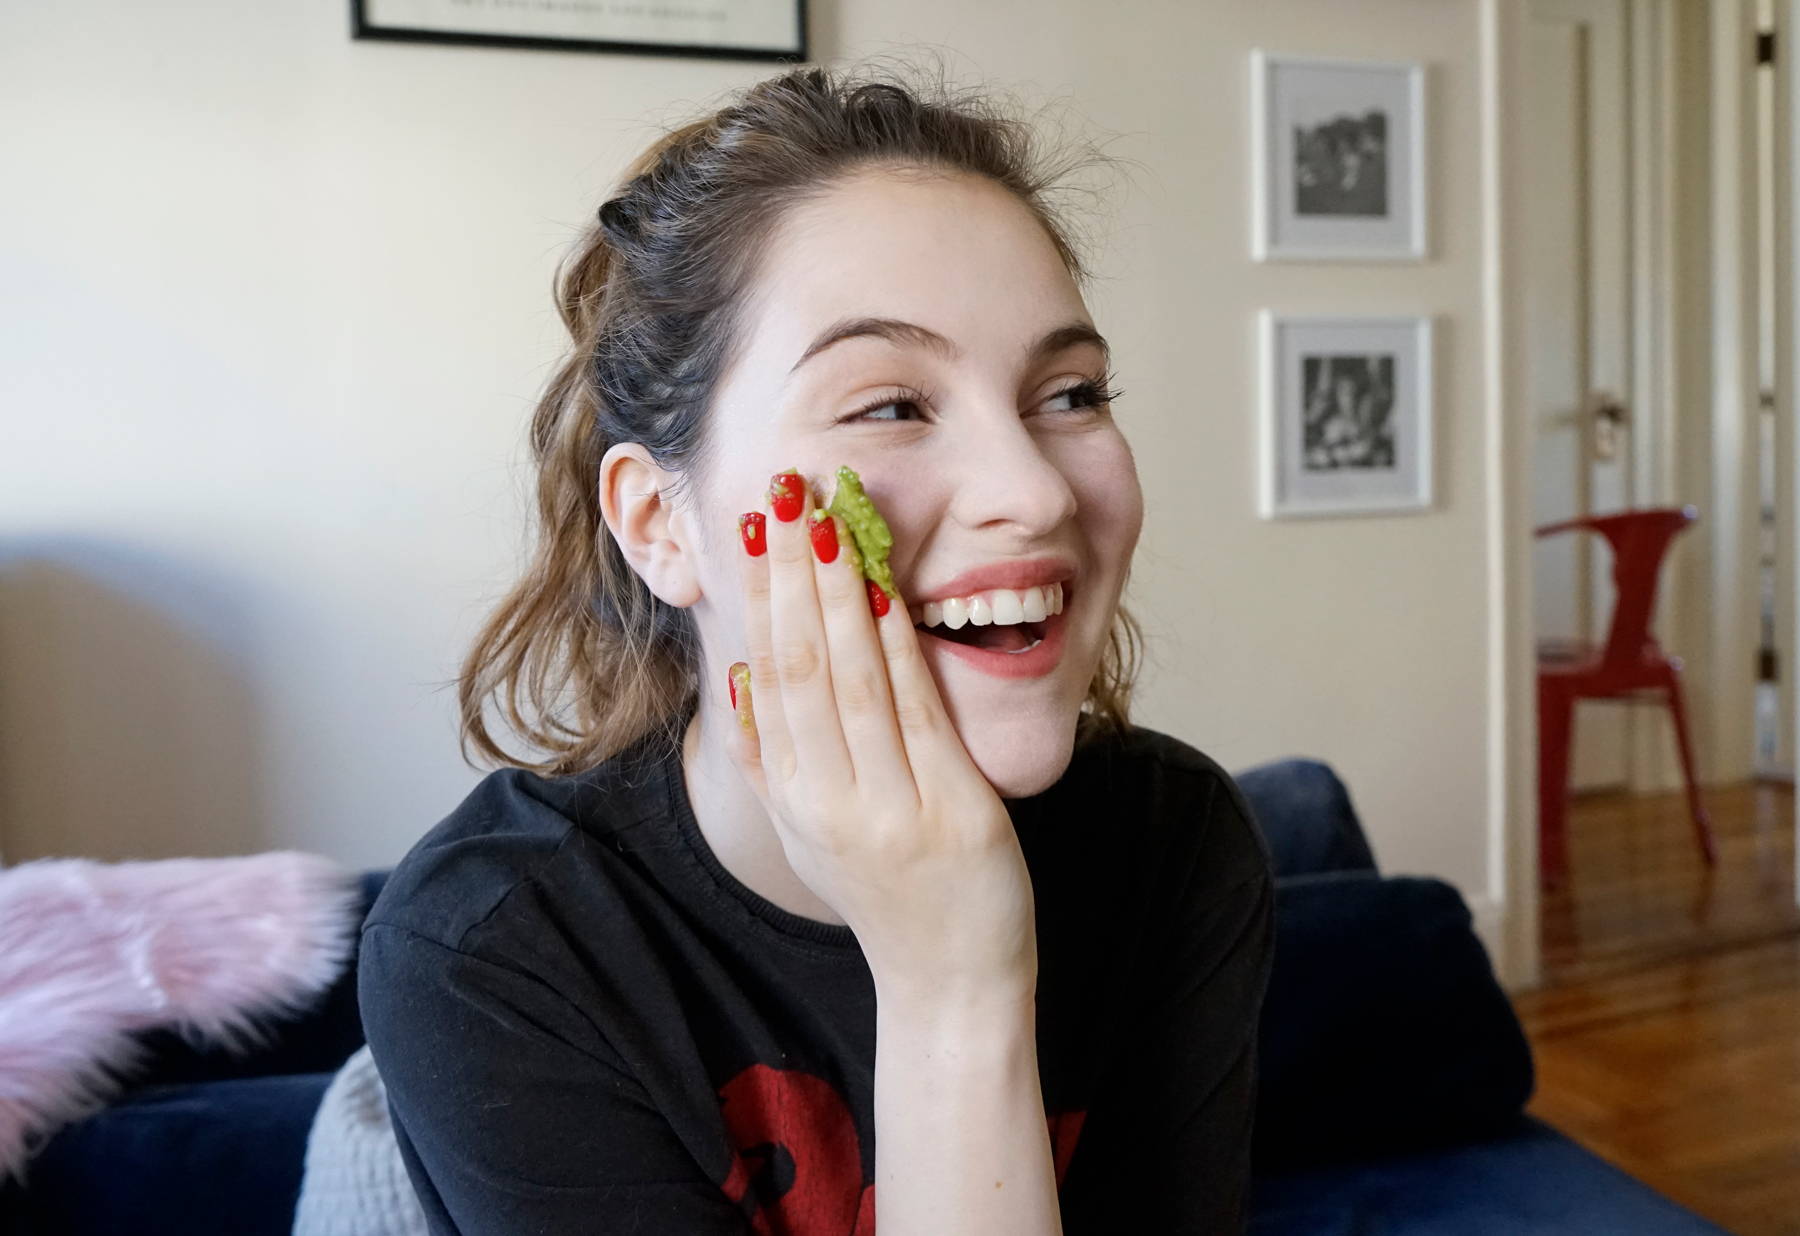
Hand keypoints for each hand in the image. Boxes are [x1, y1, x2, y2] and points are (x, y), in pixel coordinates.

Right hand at [727, 469, 1037, 1002]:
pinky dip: (895, 649)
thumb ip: (775, 758)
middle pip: (798, 665)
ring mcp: (888, 809)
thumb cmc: (885, 893)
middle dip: (786, 572)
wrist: (949, 982)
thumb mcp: (810, 829)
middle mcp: (827, 801)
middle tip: (781, 491)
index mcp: (793, 797)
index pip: (767, 672)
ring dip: (832, 593)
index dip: (758, 593)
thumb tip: (743, 678)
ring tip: (822, 519)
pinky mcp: (950, 815)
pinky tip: (883, 592)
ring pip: (849, 680)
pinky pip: (914, 714)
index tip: (753, 522)